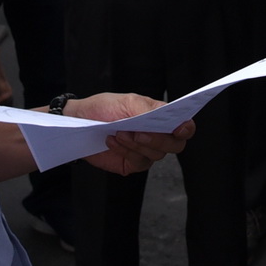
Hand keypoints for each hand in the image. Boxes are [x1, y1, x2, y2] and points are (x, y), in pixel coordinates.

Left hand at [62, 93, 193, 175]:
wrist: (79, 122)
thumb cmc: (104, 107)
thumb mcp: (127, 102)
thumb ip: (148, 109)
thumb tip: (166, 115)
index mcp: (160, 117)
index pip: (184, 126)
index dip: (186, 128)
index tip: (179, 128)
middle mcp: (158, 136)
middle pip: (175, 145)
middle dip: (158, 140)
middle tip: (139, 132)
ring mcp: (146, 151)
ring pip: (156, 155)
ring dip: (137, 144)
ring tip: (119, 132)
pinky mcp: (132, 163)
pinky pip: (138, 162)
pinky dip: (126, 151)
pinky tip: (112, 140)